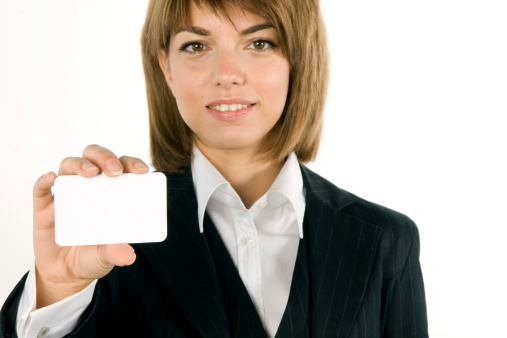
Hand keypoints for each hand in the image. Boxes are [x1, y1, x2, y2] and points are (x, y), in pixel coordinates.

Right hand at [33, 144, 148, 307]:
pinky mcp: (44, 208)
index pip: (122, 167)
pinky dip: (43, 181)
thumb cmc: (93, 255)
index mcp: (111, 191)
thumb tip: (128, 255)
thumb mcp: (107, 256)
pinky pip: (40, 189)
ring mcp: (65, 193)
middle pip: (95, 157)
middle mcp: (88, 186)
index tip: (142, 171)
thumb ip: (116, 253)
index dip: (131, 163)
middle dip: (106, 158)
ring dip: (80, 164)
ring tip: (90, 173)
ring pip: (70, 166)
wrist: (66, 273)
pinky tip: (50, 178)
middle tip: (115, 171)